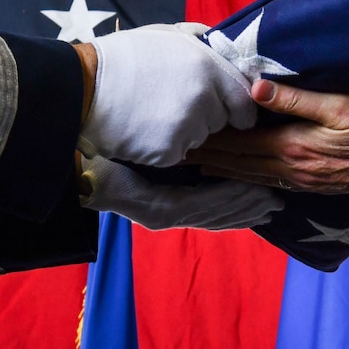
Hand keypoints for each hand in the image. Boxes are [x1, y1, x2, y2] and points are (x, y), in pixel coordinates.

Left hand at [81, 155, 282, 230]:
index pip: (207, 205)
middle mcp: (164, 213)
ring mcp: (162, 214)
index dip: (237, 203)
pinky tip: (248, 191)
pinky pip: (200, 205)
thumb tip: (191, 134)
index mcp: (161, 201)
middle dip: (248, 209)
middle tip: (279, 203)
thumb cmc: (103, 142)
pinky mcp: (158, 210)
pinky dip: (227, 199)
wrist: (70, 150)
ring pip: (214, 212)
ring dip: (245, 206)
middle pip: (216, 214)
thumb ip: (168, 145)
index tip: (263, 194)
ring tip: (271, 199)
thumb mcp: (143, 144)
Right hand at [82, 23, 257, 165]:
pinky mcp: (169, 151)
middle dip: (207, 117)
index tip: (230, 113)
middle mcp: (204, 97)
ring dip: (185, 131)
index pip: (244, 101)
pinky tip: (144, 130)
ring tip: (154, 114)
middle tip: (175, 105)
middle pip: (221, 121)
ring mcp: (187, 127)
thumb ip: (200, 39)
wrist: (84, 86)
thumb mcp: (167, 33)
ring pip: (199, 138)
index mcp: (208, 66)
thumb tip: (220, 43)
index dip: (237, 109)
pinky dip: (165, 147)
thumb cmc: (125, 57)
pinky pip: (178, 153)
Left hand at [188, 79, 348, 194]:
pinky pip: (269, 183)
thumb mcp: (337, 104)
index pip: (240, 144)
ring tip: (199, 166)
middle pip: (240, 163)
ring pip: (251, 176)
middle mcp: (291, 169)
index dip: (211, 140)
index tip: (185, 136)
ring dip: (224, 170)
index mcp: (292, 146)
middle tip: (178, 155)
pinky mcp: (311, 185)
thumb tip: (254, 87)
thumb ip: (294, 98)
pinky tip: (239, 176)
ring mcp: (301, 181)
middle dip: (209, 158)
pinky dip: (247, 178)